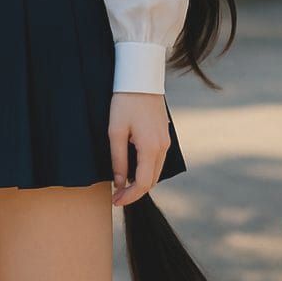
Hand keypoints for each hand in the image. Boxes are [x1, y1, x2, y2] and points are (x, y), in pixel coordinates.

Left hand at [109, 91, 171, 205]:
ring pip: (156, 171)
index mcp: (151, 147)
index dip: (130, 196)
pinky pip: (157, 160)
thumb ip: (118, 160)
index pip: (143, 183)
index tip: (116, 201)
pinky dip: (146, 170)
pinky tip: (132, 169)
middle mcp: (162, 147)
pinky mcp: (164, 135)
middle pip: (152, 180)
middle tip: (117, 196)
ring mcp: (166, 141)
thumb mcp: (115, 132)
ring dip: (141, 181)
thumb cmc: (125, 103)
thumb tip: (120, 183)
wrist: (141, 79)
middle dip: (135, 192)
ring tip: (122, 185)